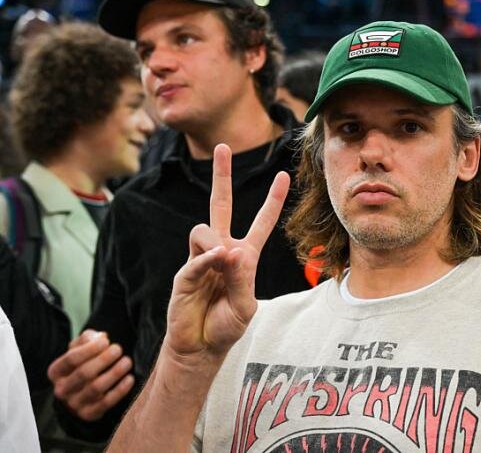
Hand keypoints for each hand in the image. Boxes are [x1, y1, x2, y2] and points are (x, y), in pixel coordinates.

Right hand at [47, 329, 133, 420]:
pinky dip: (120, 390)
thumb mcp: (80, 349)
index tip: (106, 341)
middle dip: (104, 359)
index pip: (72, 359)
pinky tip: (130, 378)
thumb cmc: (83, 364)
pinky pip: (106, 403)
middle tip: (119, 349)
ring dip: (114, 373)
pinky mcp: (88, 414)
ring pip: (96, 388)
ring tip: (127, 361)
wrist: (82, 393)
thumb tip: (100, 337)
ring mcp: (74, 404)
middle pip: (84, 373)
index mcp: (56, 372)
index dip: (91, 348)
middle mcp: (62, 389)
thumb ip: (87, 339)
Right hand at [165, 143, 289, 358]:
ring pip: (203, 228)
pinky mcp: (183, 274)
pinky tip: (216, 260)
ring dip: (215, 242)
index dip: (272, 201)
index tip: (283, 176)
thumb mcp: (245, 305)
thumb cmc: (226, 326)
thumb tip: (233, 251)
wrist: (201, 347)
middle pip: (220, 204)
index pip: (260, 222)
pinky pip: (194, 257)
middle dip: (221, 176)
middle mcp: (221, 251)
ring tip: (222, 264)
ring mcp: (200, 259)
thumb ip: (243, 279)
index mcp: (244, 256)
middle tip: (221, 147)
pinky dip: (206, 259)